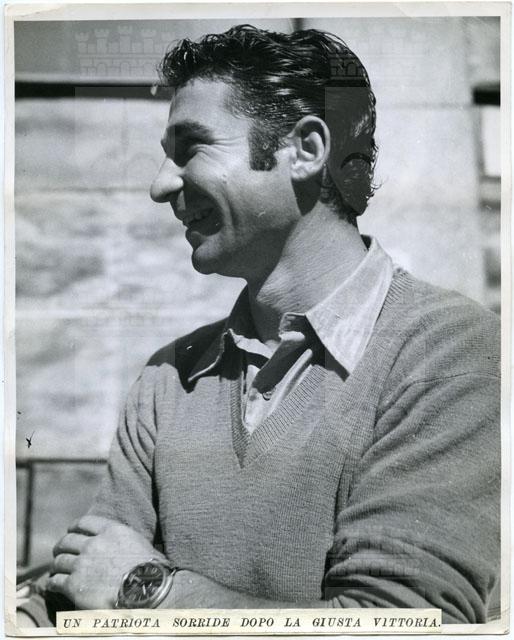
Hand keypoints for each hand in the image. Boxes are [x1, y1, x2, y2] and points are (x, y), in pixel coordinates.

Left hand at [47, 515, 164, 609]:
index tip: (71, 531)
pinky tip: (54, 585)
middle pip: (67, 541)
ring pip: (59, 561)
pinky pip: (56, 581)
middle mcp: (93, 544)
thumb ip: (121, 538)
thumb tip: (118, 543)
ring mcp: (82, 564)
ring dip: (57, 565)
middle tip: (60, 552)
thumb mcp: (137, 542)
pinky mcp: (74, 585)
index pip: (84, 522)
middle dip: (61, 546)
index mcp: (110, 531)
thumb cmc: (149, 569)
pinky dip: (53, 582)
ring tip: (57, 570)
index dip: (74, 527)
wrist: (145, 591)